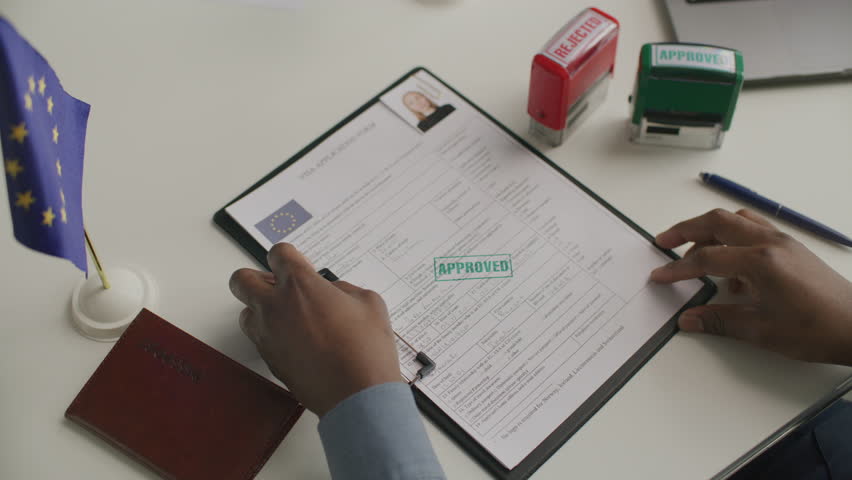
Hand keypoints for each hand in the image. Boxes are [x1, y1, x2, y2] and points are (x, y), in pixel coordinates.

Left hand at [229, 243, 401, 415]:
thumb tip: (332, 293)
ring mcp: (267, 335)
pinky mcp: (269, 360)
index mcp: (300, 285)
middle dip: (257, 278)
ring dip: (260, 309)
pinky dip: (271, 335)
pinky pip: (259, 338)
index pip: (278, 253)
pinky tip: (295, 340)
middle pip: (242, 279)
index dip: (289, 256)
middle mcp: (275, 306)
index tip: (298, 264)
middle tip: (278, 286)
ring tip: (286, 316)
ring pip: (245, 312)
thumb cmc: (366, 349)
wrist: (358, 395)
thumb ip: (343, 290)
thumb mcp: (369, 303)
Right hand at [650, 208, 851, 365]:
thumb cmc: (817, 329)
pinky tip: (731, 270)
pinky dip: (732, 239)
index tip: (659, 275)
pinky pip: (753, 230)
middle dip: (685, 230)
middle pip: (717, 222)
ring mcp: (782, 242)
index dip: (678, 268)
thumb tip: (688, 319)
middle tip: (663, 242)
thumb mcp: (761, 331)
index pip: (706, 258)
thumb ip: (719, 321)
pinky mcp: (790, 248)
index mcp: (760, 261)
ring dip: (709, 229)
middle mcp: (770, 243)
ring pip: (736, 220)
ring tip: (693, 250)